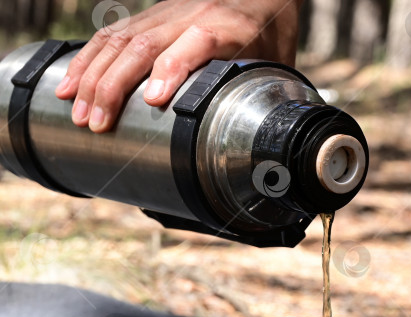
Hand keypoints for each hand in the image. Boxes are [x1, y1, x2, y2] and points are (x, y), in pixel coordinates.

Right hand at [55, 0, 301, 132]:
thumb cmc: (268, 31)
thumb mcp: (276, 64)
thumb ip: (263, 97)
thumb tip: (260, 145)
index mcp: (227, 28)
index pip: (196, 42)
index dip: (172, 68)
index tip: (153, 100)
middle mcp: (191, 15)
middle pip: (144, 44)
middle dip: (114, 86)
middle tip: (97, 124)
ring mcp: (165, 13)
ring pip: (120, 39)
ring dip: (92, 75)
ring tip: (74, 109)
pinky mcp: (149, 16)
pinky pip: (111, 33)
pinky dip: (87, 58)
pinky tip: (71, 81)